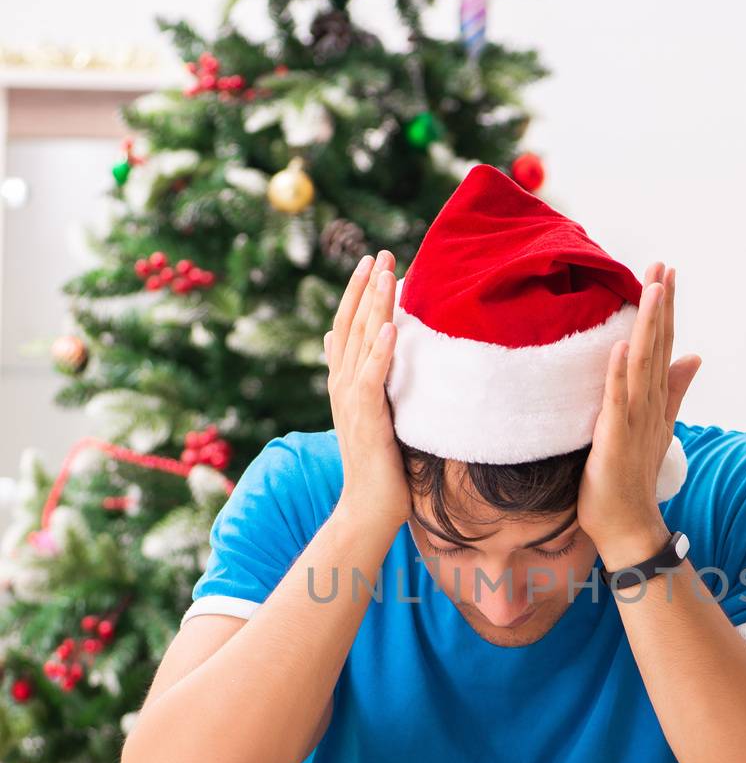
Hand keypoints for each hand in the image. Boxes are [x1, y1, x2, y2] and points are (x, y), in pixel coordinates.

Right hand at [324, 250, 410, 536]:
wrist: (370, 508)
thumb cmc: (379, 464)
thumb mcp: (370, 413)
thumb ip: (361, 379)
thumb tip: (340, 345)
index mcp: (344, 382)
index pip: (346, 327)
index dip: (357, 294)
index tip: (372, 262)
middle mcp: (342, 387)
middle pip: (351, 326)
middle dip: (366, 288)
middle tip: (380, 253)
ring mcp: (351, 403)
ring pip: (359, 344)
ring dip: (372, 307)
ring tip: (385, 274)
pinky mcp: (366, 421)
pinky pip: (371, 379)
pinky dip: (379, 352)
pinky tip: (389, 328)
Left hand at [577, 263, 700, 565]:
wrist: (628, 526)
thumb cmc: (632, 478)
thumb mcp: (655, 426)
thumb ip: (674, 390)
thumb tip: (693, 355)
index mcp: (655, 401)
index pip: (663, 346)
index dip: (665, 310)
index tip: (666, 273)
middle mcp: (649, 406)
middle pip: (657, 348)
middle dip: (660, 307)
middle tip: (663, 266)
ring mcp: (634, 423)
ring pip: (642, 367)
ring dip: (646, 328)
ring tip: (650, 291)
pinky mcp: (614, 441)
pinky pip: (616, 403)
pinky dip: (619, 375)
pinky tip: (620, 346)